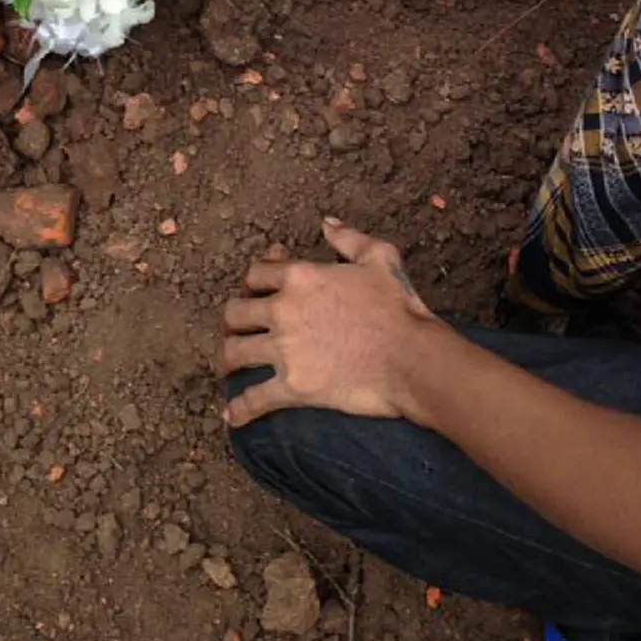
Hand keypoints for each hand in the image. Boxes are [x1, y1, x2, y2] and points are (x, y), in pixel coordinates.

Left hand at [220, 221, 438, 428]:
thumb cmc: (398, 308)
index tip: (256, 289)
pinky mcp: (292, 388)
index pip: (257, 273)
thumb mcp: (379, 257)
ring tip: (228, 366)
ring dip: (228, 359)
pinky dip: (239, 409)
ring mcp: (284, 351)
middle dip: (234, 320)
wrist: (412, 358)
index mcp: (300, 276)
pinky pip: (254, 399)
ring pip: (235, 352)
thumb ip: (348, 238)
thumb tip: (326, 224)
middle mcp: (283, 310)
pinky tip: (230, 416)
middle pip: (236, 312)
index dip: (254, 280)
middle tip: (238, 328)